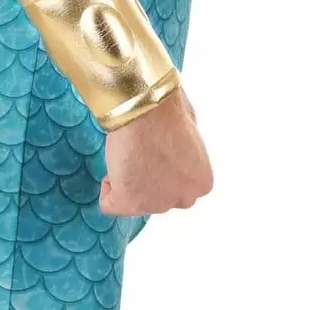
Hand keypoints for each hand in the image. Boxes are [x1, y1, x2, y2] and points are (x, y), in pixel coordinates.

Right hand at [99, 88, 213, 216]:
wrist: (145, 105)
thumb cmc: (166, 109)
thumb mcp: (190, 133)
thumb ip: (184, 154)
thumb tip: (173, 154)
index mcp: (202, 182)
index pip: (178, 187)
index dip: (162, 168)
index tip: (154, 152)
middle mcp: (184, 198)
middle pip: (159, 197)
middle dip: (148, 180)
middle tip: (140, 154)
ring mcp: (156, 204)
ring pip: (136, 202)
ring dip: (129, 181)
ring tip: (129, 154)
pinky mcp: (129, 202)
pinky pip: (110, 204)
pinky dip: (107, 187)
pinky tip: (116, 163)